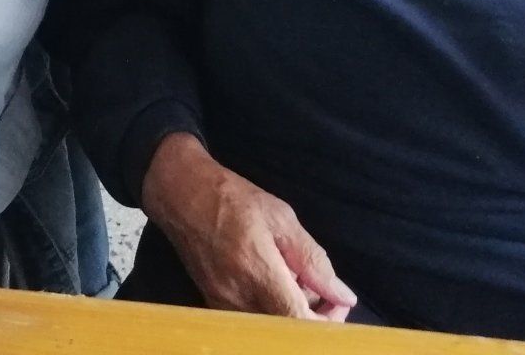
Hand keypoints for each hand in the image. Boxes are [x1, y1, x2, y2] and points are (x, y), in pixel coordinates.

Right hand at [142, 134, 355, 320]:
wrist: (181, 194)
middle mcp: (237, 297)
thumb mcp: (281, 218)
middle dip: (313, 315)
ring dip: (291, 311)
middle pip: (287, 330)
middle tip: (320, 287)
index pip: (298, 321)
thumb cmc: (233, 199)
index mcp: (258, 272)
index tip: (338, 301)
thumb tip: (343, 295)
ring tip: (292, 279)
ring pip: (271, 327)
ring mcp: (222, 304)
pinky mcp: (213, 304)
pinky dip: (271, 308)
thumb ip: (313, 260)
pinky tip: (271, 282)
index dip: (327, 321)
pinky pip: (253, 319)